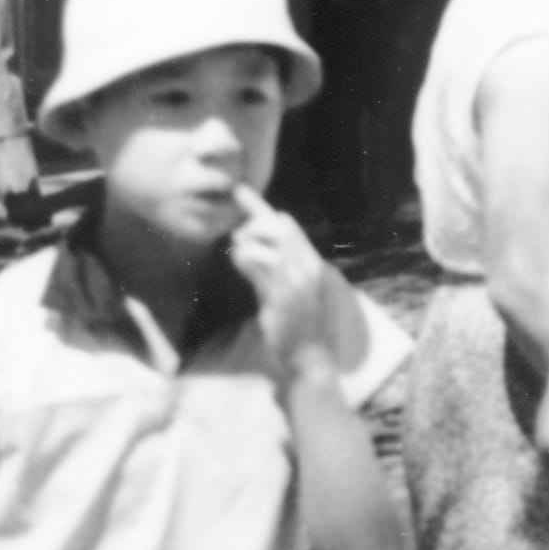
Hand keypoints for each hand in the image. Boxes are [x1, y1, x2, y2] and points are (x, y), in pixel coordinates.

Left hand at [225, 188, 346, 379]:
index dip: (261, 207)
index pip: (288, 226)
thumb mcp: (288, 292)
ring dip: (247, 240)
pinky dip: (245, 258)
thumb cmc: (297, 326)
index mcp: (312, 264)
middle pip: (280, 227)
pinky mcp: (282, 296)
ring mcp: (296, 281)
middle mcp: (307, 268)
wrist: (309, 358)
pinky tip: (238, 260)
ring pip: (270, 242)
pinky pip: (260, 265)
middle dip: (253, 221)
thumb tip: (249, 248)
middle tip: (236, 231)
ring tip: (237, 248)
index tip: (240, 191)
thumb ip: (273, 269)